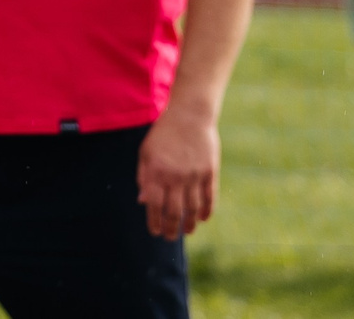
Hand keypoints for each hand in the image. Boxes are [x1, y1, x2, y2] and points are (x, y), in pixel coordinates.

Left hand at [136, 109, 218, 238]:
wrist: (189, 115)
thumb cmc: (163, 134)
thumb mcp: (146, 152)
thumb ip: (143, 177)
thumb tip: (143, 201)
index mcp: (157, 172)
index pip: (155, 205)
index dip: (154, 221)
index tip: (154, 232)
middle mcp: (175, 176)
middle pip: (174, 211)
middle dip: (171, 228)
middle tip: (170, 237)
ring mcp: (194, 175)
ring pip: (193, 208)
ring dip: (190, 223)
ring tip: (187, 231)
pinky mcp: (210, 172)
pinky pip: (209, 198)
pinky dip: (207, 211)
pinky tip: (203, 219)